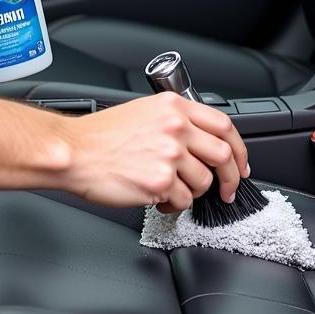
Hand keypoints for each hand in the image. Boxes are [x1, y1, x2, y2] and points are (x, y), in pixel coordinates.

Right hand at [62, 92, 250, 211]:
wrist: (73, 152)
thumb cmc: (100, 136)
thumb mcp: (145, 112)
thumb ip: (176, 122)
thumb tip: (202, 143)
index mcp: (175, 107)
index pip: (225, 125)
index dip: (239, 149)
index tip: (240, 164)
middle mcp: (176, 127)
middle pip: (224, 155)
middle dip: (230, 178)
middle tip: (226, 190)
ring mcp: (169, 154)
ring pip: (203, 182)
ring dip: (192, 193)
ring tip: (172, 191)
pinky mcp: (160, 181)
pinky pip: (182, 201)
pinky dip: (174, 206)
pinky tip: (159, 199)